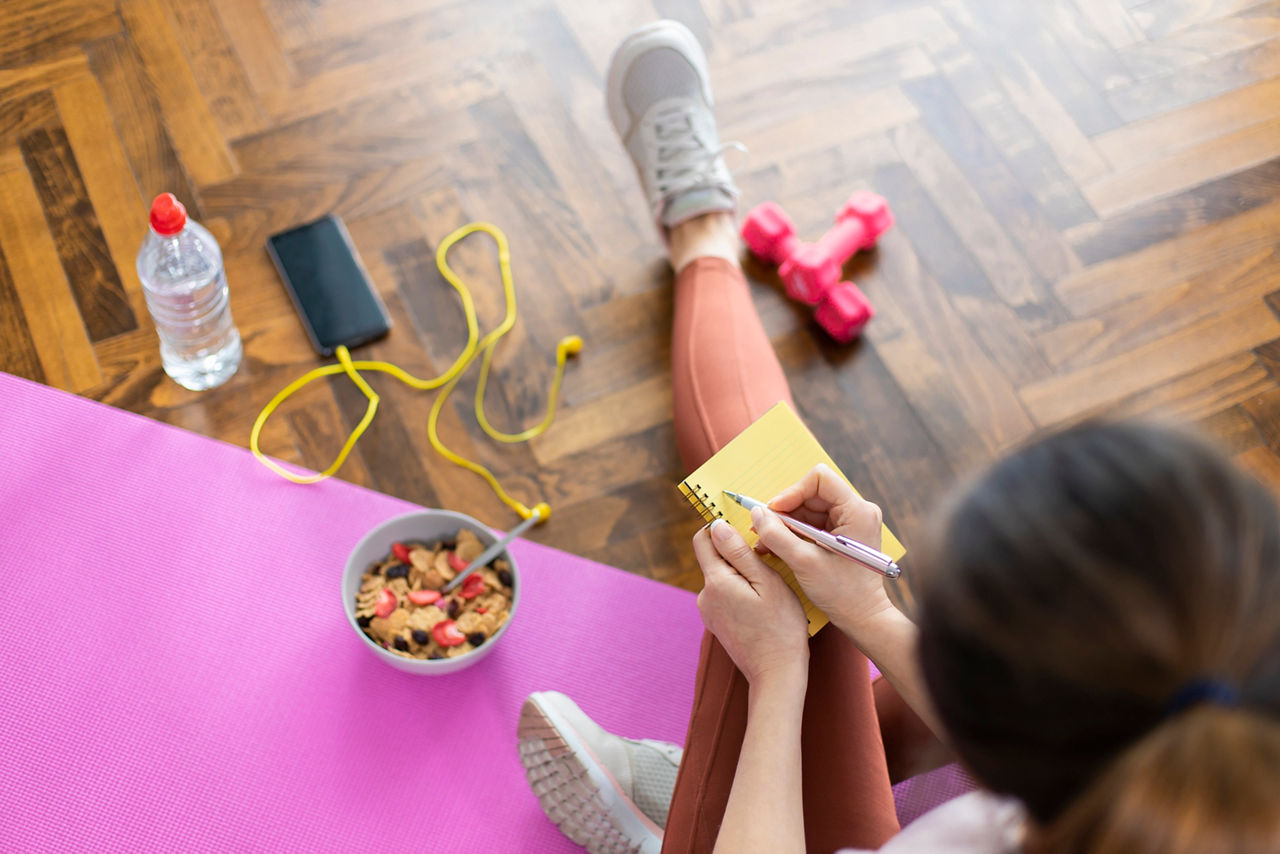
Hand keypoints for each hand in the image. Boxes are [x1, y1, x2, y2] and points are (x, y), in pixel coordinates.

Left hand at [693, 520, 809, 685]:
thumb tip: (717, 525)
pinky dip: (740, 592)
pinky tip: (761, 604)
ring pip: (722, 577)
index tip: (745, 531)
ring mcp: (709, 612)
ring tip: (768, 587)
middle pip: (714, 558)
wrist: (776, 673)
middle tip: (766, 562)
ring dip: (741, 574)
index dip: (721, 528)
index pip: (703, 539)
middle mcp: (705, 595)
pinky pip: (725, 596)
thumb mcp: (767, 582)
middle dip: (736, 554)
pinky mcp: (717, 623)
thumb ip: (739, 552)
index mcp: (716, 581)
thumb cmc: (780, 626)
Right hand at [753, 464, 894, 641]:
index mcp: (857, 511)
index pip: (819, 479)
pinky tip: (777, 546)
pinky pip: (813, 523)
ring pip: (810, 508)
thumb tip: (757, 514)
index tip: (774, 511)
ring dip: (786, 524)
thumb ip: (778, 536)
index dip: (792, 491)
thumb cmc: (842, 593)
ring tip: (766, 542)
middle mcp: (857, 511)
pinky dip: (794, 533)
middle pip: (812, 493)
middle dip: (785, 511)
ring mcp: (851, 522)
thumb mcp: (804, 563)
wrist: (862, 617)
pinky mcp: (843, 533)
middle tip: (764, 529)